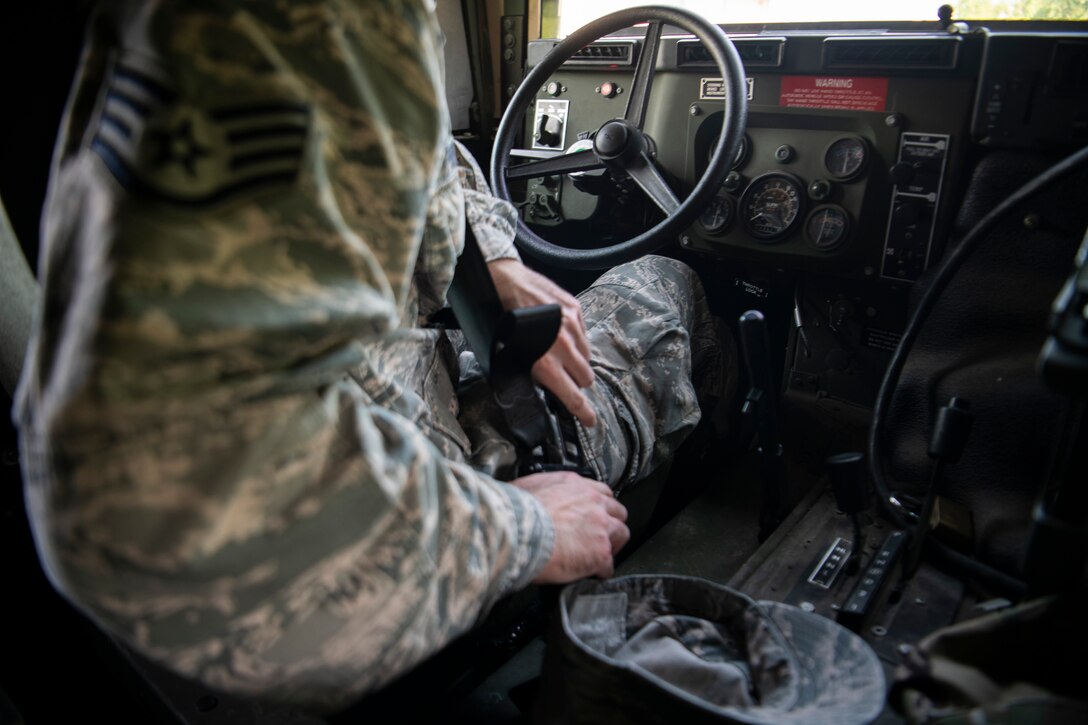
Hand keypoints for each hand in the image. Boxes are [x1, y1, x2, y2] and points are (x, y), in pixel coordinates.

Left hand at [487, 259, 596, 426]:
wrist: (503, 282)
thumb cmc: (502, 320)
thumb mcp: (510, 356)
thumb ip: (534, 375)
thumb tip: (547, 388)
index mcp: (545, 362)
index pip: (573, 396)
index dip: (584, 412)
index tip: (590, 420)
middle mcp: (562, 345)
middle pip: (585, 378)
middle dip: (577, 381)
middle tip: (564, 377)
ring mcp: (571, 325)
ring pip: (587, 356)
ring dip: (577, 359)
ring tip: (559, 352)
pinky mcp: (575, 309)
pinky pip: (584, 334)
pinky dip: (575, 339)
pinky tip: (559, 333)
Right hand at [513, 471, 628, 581]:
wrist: (518, 531)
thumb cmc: (516, 512)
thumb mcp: (525, 487)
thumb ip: (537, 489)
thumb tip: (527, 496)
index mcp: (575, 485)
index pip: (600, 492)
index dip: (598, 506)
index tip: (593, 514)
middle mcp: (593, 503)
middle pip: (617, 511)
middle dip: (610, 523)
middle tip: (600, 535)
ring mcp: (600, 528)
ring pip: (621, 534)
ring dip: (613, 545)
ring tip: (601, 555)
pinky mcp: (600, 553)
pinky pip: (609, 565)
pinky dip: (601, 571)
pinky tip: (592, 575)